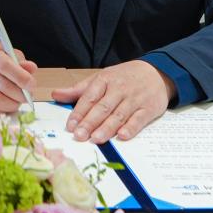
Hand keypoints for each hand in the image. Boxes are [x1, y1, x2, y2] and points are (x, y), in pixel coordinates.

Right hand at [0, 40, 36, 112]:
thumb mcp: (8, 55)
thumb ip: (21, 62)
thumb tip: (31, 68)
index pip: (4, 65)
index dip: (21, 77)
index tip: (32, 85)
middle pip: (2, 85)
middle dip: (20, 94)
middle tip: (28, 97)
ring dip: (12, 104)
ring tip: (18, 102)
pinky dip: (0, 111)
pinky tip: (6, 106)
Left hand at [52, 60, 174, 142]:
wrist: (156, 72)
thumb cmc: (124, 77)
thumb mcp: (101, 78)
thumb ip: (78, 90)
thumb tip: (56, 95)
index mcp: (105, 80)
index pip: (90, 97)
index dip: (79, 112)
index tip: (70, 125)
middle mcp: (119, 89)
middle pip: (103, 107)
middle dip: (90, 122)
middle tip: (79, 136)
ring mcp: (135, 99)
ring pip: (119, 114)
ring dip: (107, 128)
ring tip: (96, 139)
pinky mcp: (149, 108)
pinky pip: (139, 119)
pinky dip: (131, 127)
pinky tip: (122, 135)